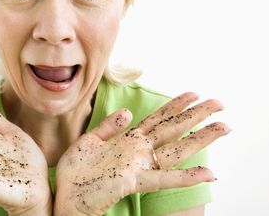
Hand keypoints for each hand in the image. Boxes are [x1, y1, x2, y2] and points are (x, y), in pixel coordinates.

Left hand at [54, 92, 229, 215]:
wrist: (64, 194)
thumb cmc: (76, 169)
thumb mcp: (91, 139)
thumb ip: (110, 126)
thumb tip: (128, 111)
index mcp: (129, 140)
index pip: (157, 119)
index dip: (175, 106)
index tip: (194, 93)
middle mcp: (138, 151)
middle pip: (172, 129)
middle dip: (196, 116)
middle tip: (219, 103)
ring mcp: (138, 166)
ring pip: (175, 149)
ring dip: (200, 139)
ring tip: (223, 127)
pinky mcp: (132, 181)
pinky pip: (163, 179)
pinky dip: (186, 177)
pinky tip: (208, 173)